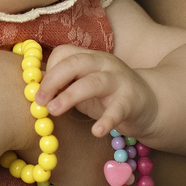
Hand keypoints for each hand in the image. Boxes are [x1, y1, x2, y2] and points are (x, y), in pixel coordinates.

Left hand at [39, 44, 160, 139]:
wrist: (150, 103)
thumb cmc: (108, 95)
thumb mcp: (84, 87)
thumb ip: (64, 86)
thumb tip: (35, 94)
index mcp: (90, 57)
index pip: (64, 53)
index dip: (48, 70)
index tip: (38, 92)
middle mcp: (104, 63)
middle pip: (75, 63)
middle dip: (53, 80)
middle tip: (39, 101)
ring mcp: (119, 80)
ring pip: (93, 82)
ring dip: (70, 95)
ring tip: (54, 110)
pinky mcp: (132, 100)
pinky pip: (118, 109)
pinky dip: (106, 120)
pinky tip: (96, 131)